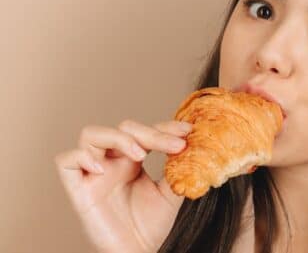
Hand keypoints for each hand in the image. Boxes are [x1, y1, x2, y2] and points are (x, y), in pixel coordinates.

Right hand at [54, 119, 190, 252]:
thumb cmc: (151, 226)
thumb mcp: (172, 193)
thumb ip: (179, 170)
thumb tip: (194, 147)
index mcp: (133, 160)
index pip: (145, 132)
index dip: (165, 128)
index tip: (188, 131)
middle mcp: (112, 163)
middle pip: (123, 129)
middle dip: (150, 133)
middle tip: (176, 145)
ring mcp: (94, 174)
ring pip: (91, 135)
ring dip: (117, 138)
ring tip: (141, 154)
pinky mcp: (79, 191)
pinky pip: (66, 161)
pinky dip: (81, 157)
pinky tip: (103, 169)